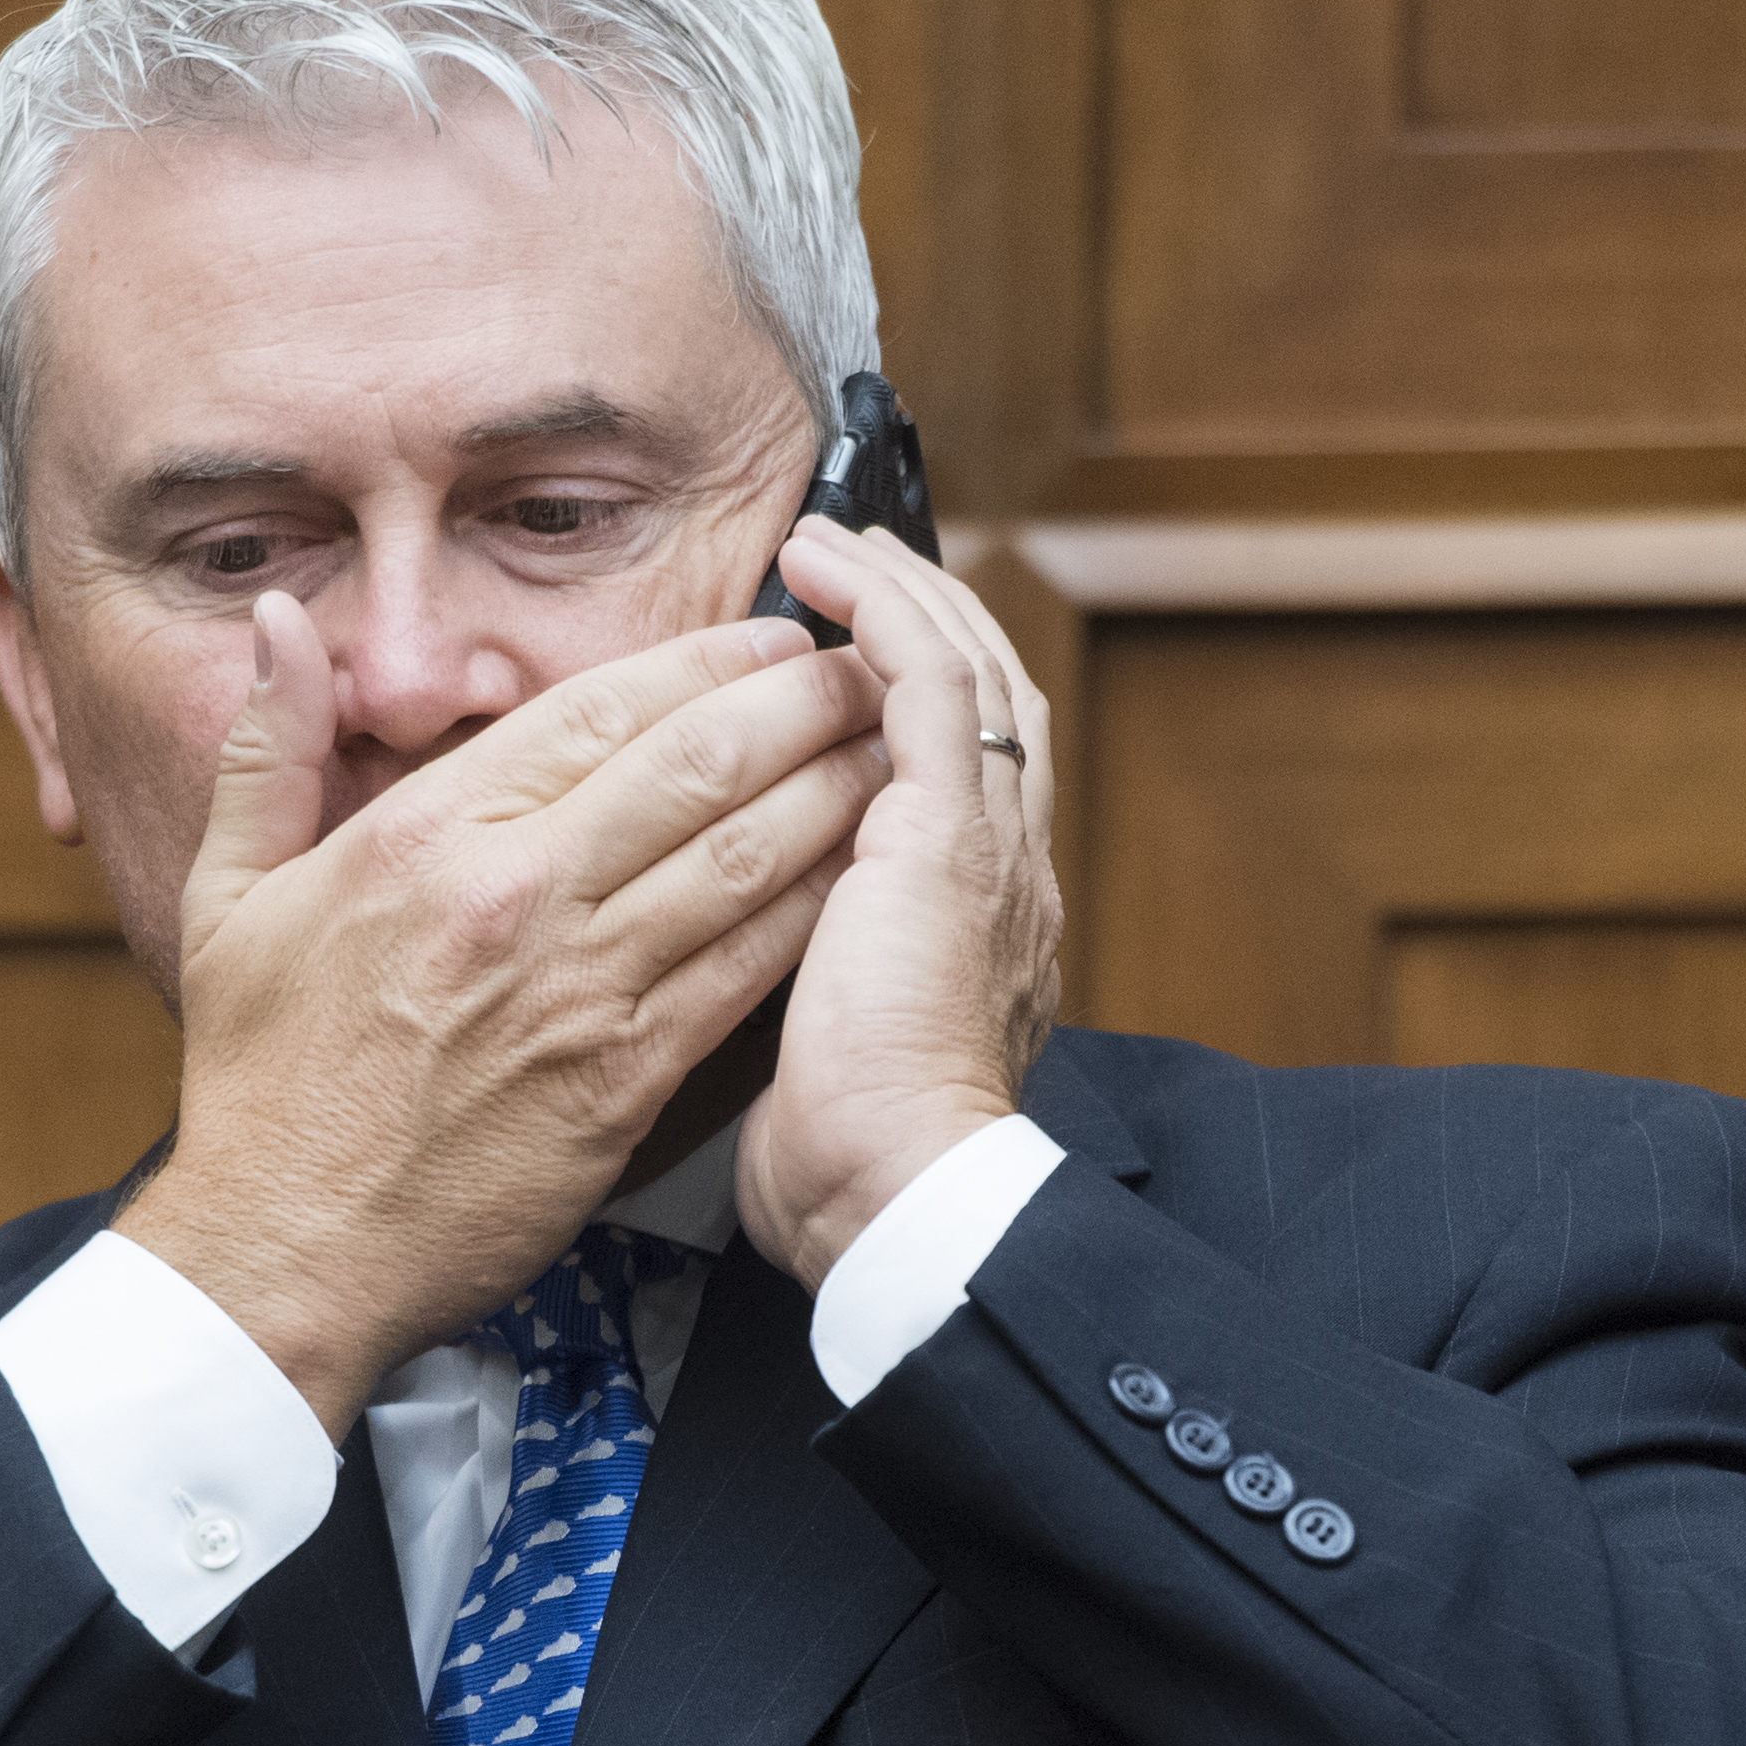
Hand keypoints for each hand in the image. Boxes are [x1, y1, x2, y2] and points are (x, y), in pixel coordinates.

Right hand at [117, 590, 884, 1435]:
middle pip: (694, 763)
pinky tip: (865, 876)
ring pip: (741, 855)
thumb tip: (282, 621)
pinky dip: (813, 910)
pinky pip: (744, 970)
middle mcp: (516, 893)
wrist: (288, 1248)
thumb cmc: (261, 1082)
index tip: (769, 636)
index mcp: (428, 833)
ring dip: (832, 790)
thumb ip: (268, 746)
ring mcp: (580, 987)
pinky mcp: (626, 1079)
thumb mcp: (230, 895)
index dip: (703, 660)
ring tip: (893, 747)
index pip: (595, 709)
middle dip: (798, 703)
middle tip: (864, 672)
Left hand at [738, 519, 1064, 1288]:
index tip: (848, 671)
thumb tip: (744, 954)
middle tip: (853, 571)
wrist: (898, 1198)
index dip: (910, 713)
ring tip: (832, 547)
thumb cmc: (850, 1165)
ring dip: (898, 597)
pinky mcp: (948, 826)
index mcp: (977, 932)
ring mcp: (984, 844)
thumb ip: (815, 979)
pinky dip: (881, 608)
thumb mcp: (831, 1051)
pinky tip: (828, 568)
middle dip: (921, 629)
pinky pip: (926, 677)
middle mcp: (1001, 874)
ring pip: (962, 675)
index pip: (958, 786)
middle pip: (982, 710)